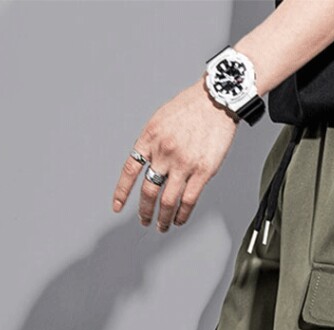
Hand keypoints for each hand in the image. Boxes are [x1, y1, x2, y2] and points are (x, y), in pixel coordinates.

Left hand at [113, 78, 237, 230]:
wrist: (216, 100)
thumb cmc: (191, 107)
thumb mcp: (161, 120)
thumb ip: (152, 143)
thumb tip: (149, 166)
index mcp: (150, 138)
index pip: (130, 170)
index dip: (122, 192)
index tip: (117, 206)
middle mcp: (164, 152)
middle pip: (149, 191)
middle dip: (145, 211)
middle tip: (145, 221)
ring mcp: (183, 164)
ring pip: (168, 201)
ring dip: (163, 218)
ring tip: (162, 226)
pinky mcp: (203, 172)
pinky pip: (189, 200)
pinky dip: (182, 214)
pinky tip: (180, 219)